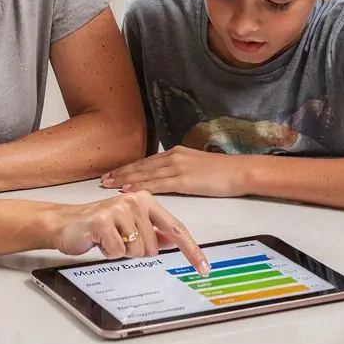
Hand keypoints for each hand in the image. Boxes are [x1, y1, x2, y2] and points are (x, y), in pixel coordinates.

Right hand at [54, 191, 208, 274]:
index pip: (175, 228)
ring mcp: (119, 209)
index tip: (203, 267)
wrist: (65, 223)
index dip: (191, 249)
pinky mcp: (103, 222)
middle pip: (153, 247)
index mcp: (145, 200)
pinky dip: (109, 252)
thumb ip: (153, 231)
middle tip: (119, 240)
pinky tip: (100, 241)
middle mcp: (135, 201)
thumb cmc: (98, 224)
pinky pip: (118, 252)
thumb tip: (174, 241)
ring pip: (137, 251)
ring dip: (122, 252)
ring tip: (109, 239)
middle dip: (136, 251)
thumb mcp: (130, 225)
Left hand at [101, 148, 245, 197]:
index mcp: (177, 153)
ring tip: (109, 185)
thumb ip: (182, 170)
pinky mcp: (184, 180)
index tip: (115, 172)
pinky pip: (157, 184)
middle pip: (142, 165)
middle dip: (122, 172)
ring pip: (145, 174)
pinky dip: (140, 187)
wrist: (240, 171)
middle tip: (103, 179)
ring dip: (125, 180)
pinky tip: (128, 190)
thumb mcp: (198, 167)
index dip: (130, 168)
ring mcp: (178, 167)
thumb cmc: (224, 171)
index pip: (147, 161)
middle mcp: (174, 157)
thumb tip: (170, 178)